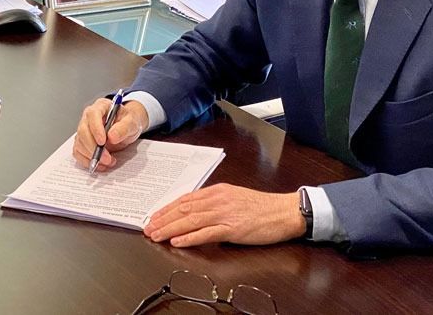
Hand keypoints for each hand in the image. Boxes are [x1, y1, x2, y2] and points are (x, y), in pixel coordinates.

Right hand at [73, 98, 148, 171]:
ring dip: (92, 156)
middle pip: (83, 131)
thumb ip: (124, 128)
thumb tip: (112, 136)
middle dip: (94, 148)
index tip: (102, 142)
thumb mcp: (132, 122)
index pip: (93, 114)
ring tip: (108, 161)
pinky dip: (87, 161)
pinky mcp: (82, 142)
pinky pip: (78, 153)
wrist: (126, 128)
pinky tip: (100, 165)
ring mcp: (83, 129)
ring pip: (79, 144)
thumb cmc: (128, 122)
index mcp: (101, 106)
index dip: (96, 129)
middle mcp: (89, 117)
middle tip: (107, 158)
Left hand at [143, 185, 305, 246]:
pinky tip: (178, 241)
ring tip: (156, 235)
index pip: (186, 198)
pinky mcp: (233, 228)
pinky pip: (207, 233)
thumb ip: (215, 202)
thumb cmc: (261, 207)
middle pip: (184, 209)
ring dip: (171, 228)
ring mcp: (225, 214)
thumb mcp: (234, 197)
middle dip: (163, 218)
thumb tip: (196, 211)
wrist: (284, 211)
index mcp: (217, 191)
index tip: (154, 216)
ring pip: (191, 220)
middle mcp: (218, 200)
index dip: (167, 208)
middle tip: (148, 227)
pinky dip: (190, 237)